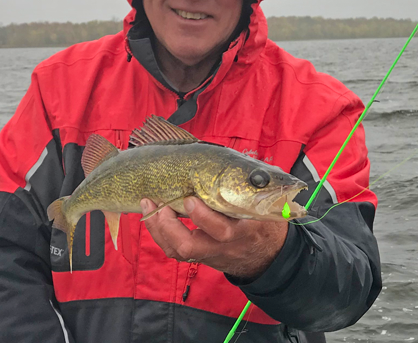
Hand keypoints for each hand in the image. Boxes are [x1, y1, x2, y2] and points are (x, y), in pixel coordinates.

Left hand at [140, 196, 287, 278]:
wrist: (267, 254)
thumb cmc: (263, 218)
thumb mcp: (267, 200)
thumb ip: (255, 184)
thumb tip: (242, 162)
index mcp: (246, 230)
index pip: (224, 231)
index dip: (203, 217)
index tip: (190, 198)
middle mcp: (225, 246)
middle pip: (193, 246)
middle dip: (172, 226)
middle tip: (163, 204)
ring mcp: (210, 252)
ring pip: (179, 250)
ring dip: (159, 228)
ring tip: (150, 204)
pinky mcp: (199, 255)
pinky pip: (174, 251)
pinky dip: (159, 233)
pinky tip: (152, 214)